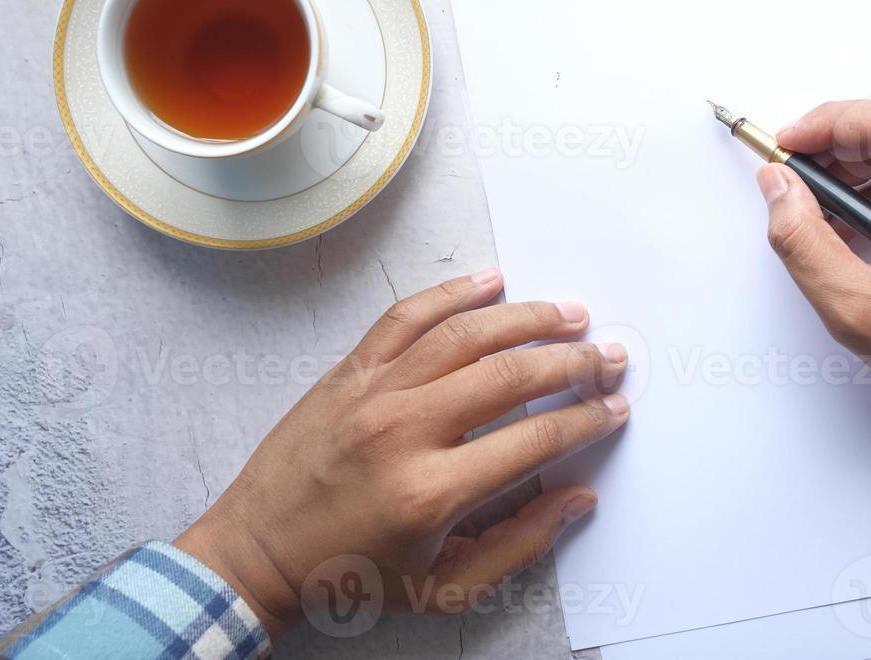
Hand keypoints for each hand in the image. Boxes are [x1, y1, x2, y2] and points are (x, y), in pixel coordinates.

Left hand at [174, 269, 628, 636]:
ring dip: (527, 317)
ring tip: (570, 316)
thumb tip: (577, 497)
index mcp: (431, 493)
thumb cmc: (348, 577)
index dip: (587, 421)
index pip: (534, 441)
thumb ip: (519, 545)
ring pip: (465, 334)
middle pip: (509, 375)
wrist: (256, 554)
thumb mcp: (443, 589)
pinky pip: (406, 316)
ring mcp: (373, 393)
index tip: (614, 409)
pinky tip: (491, 282)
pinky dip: (452, 292)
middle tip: (609, 358)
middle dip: (573, 363)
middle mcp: (403, 432)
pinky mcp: (349, 372)